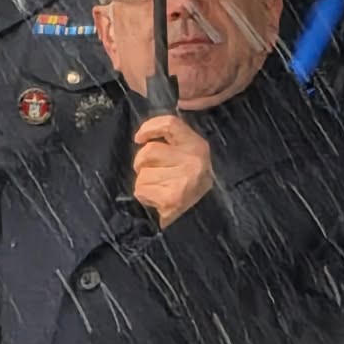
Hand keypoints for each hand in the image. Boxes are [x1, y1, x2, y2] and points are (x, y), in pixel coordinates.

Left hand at [131, 113, 214, 227]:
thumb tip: (146, 137)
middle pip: (148, 151)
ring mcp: (183, 178)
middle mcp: (192, 159)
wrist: (204, 220)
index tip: (139, 138)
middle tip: (153, 174)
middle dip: (142, 164)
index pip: (170, 124)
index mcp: (197, 145)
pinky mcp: (172, 198)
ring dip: (144, 183)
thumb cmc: (192, 186)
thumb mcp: (190, 158)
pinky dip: (145, 196)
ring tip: (160, 189)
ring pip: (142, 173)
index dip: (150, 127)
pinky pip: (141, 190)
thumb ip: (173, 144)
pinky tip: (158, 201)